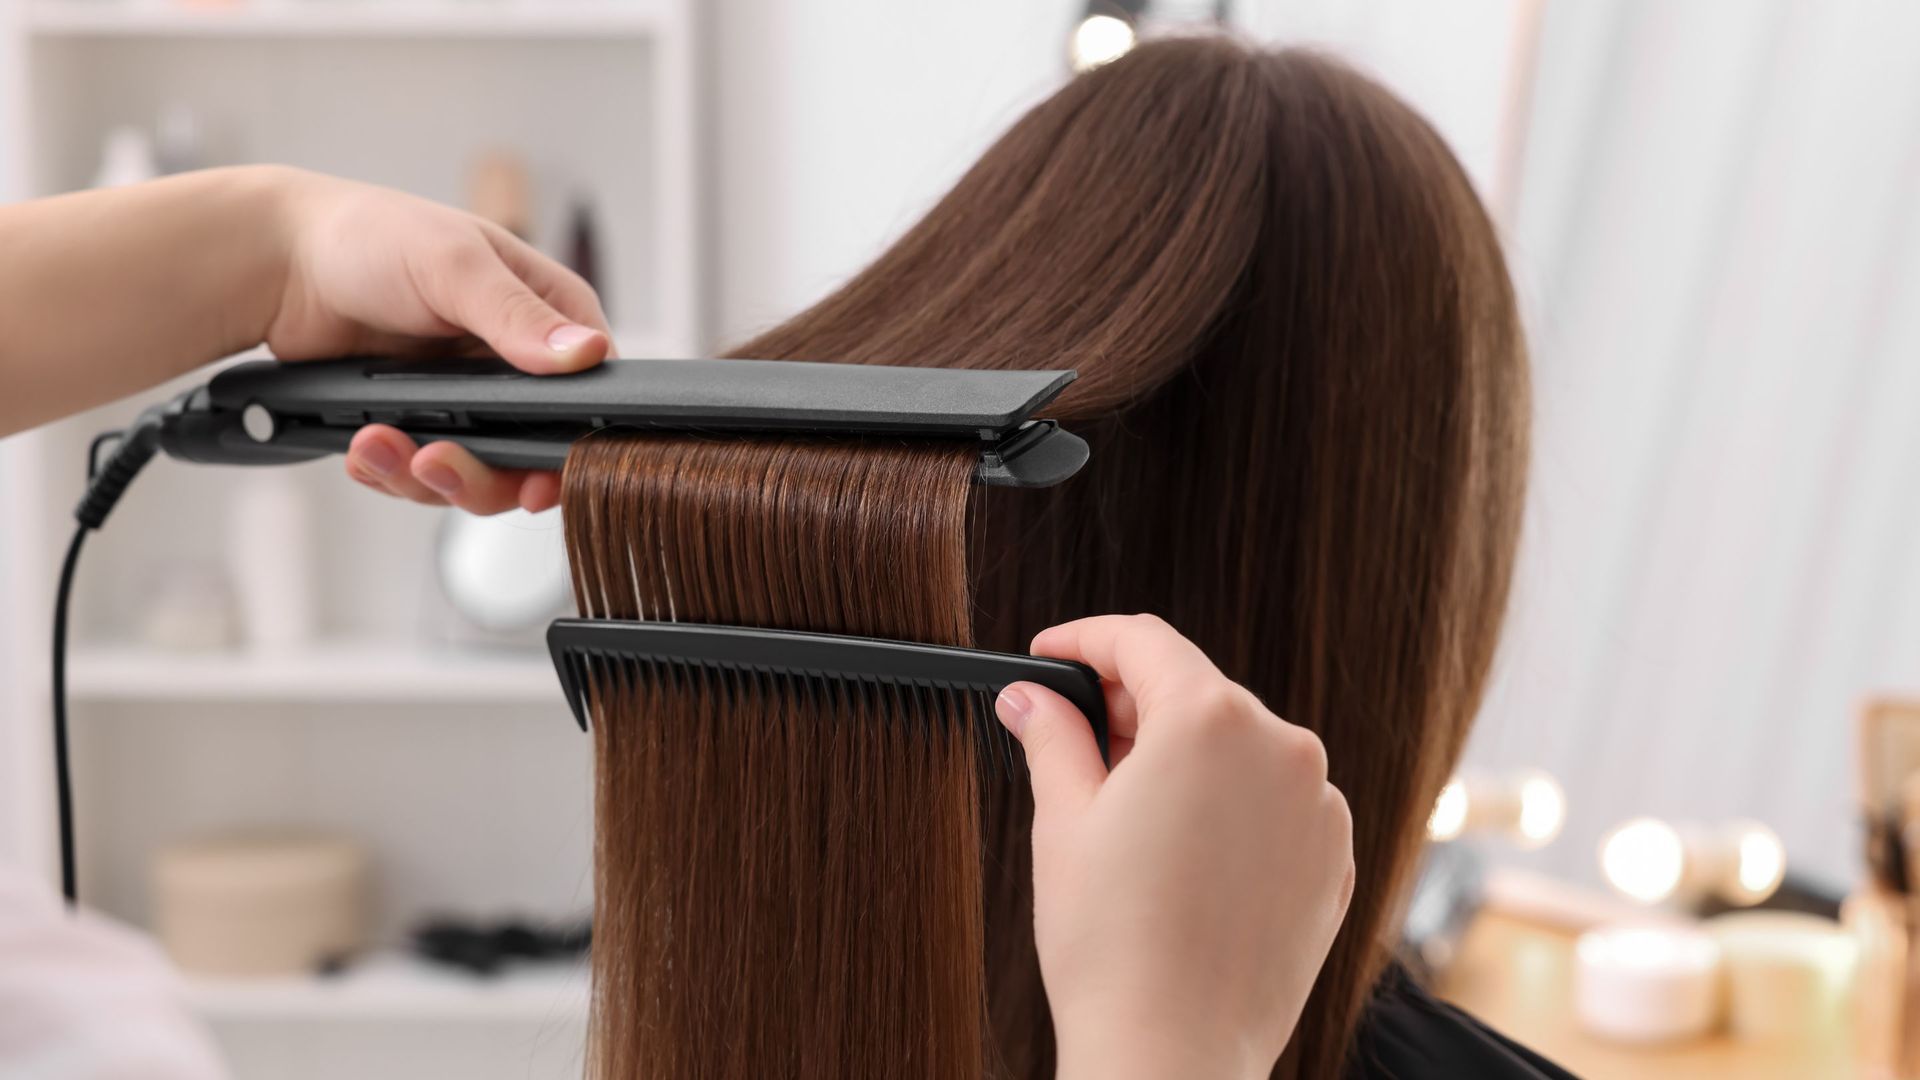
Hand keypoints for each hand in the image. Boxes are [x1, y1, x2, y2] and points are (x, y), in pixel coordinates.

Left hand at [264, 168, 612, 513]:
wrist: (280, 263)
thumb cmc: (369, 236)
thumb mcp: (452, 265)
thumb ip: (517, 315)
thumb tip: (585, 353)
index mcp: (546, 312)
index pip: (592, 392)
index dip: (573, 444)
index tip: (539, 476)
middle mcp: (517, 363)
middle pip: (535, 453)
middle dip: (483, 474)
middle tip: (436, 463)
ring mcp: (471, 399)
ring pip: (479, 474)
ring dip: (426, 477)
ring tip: (378, 446)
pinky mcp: (424, 424)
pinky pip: (424, 477)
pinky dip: (391, 473)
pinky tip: (364, 447)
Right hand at [993, 615, 1354, 1079]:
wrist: (1172, 1052)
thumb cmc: (1114, 946)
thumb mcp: (1064, 821)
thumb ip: (1053, 736)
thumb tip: (1033, 697)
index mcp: (1209, 721)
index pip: (1143, 642)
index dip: (1086, 640)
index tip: (1054, 654)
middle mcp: (1281, 747)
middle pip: (1195, 693)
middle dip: (1132, 707)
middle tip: (1073, 738)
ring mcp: (1319, 805)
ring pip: (1239, 749)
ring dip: (1185, 759)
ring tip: (1128, 813)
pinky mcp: (1335, 858)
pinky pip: (1277, 803)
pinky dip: (1231, 808)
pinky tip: (1183, 854)